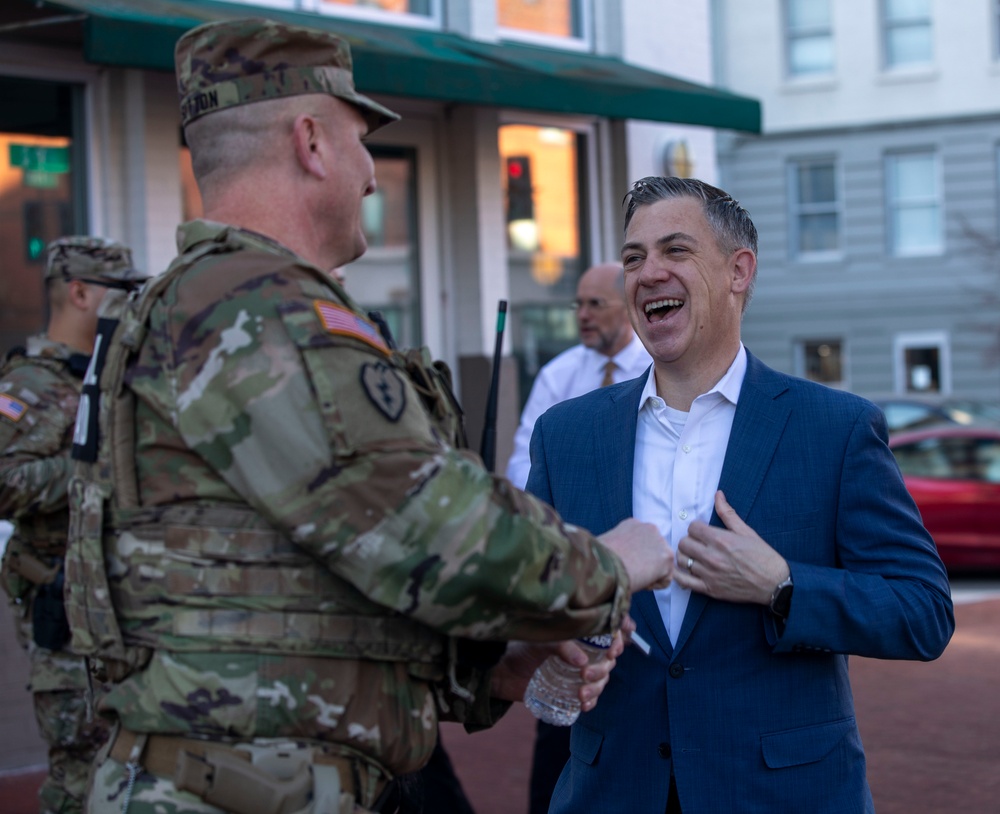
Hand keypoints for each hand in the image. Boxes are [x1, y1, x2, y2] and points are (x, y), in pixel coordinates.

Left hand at [490, 633, 625, 709]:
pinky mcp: (572, 688)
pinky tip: (585, 704)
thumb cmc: (521, 649)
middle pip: (608, 658)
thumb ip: (561, 646)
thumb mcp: (541, 641)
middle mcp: (583, 649)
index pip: (609, 631)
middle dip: (603, 668)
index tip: (614, 650)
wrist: (503, 672)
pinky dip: (592, 700)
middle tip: (586, 674)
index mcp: (579, 632)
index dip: (618, 638)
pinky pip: (591, 695)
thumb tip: (582, 662)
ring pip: (602, 678)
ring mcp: (579, 670)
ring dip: (597, 687)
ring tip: (581, 695)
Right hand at [598, 518, 673, 591]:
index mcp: (633, 524)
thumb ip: (622, 547)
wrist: (604, 563)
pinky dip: (654, 585)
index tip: (625, 565)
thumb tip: (622, 559)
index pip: (642, 542)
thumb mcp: (608, 544)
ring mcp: (660, 541)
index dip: (634, 557)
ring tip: (633, 576)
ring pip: (661, 565)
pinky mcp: (666, 557)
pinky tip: (640, 581)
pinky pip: (665, 579)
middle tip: (632, 573)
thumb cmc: (599, 559)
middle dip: (646, 564)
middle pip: (655, 552)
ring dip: (650, 575)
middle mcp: (649, 528)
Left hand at [673, 491, 788, 603]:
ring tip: (693, 556)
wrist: (774, 583)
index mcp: (721, 540)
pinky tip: (685, 571)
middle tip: (697, 543)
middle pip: (683, 543)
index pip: (692, 528)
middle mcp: (712, 556)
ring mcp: (709, 574)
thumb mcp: (746, 531)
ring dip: (685, 556)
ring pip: (681, 561)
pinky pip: (683, 581)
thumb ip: (728, 513)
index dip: (696, 528)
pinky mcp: (709, 589)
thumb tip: (718, 495)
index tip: (702, 532)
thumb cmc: (763, 556)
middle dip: (689, 540)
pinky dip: (679, 575)